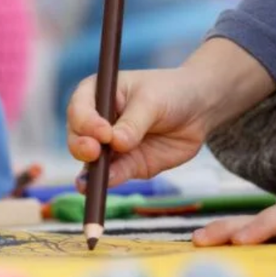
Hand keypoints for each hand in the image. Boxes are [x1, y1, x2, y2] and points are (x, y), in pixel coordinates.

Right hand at [67, 39, 275, 185]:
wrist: (198, 109)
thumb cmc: (171, 93)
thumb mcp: (152, 101)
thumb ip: (134, 123)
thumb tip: (116, 144)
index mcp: (97, 94)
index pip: (79, 109)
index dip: (86, 122)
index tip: (104, 133)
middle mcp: (97, 122)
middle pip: (78, 137)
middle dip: (82, 147)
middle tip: (94, 152)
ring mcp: (109, 147)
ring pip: (90, 162)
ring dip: (90, 171)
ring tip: (91, 180)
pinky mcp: (126, 166)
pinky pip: (112, 176)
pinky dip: (108, 181)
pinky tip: (106, 183)